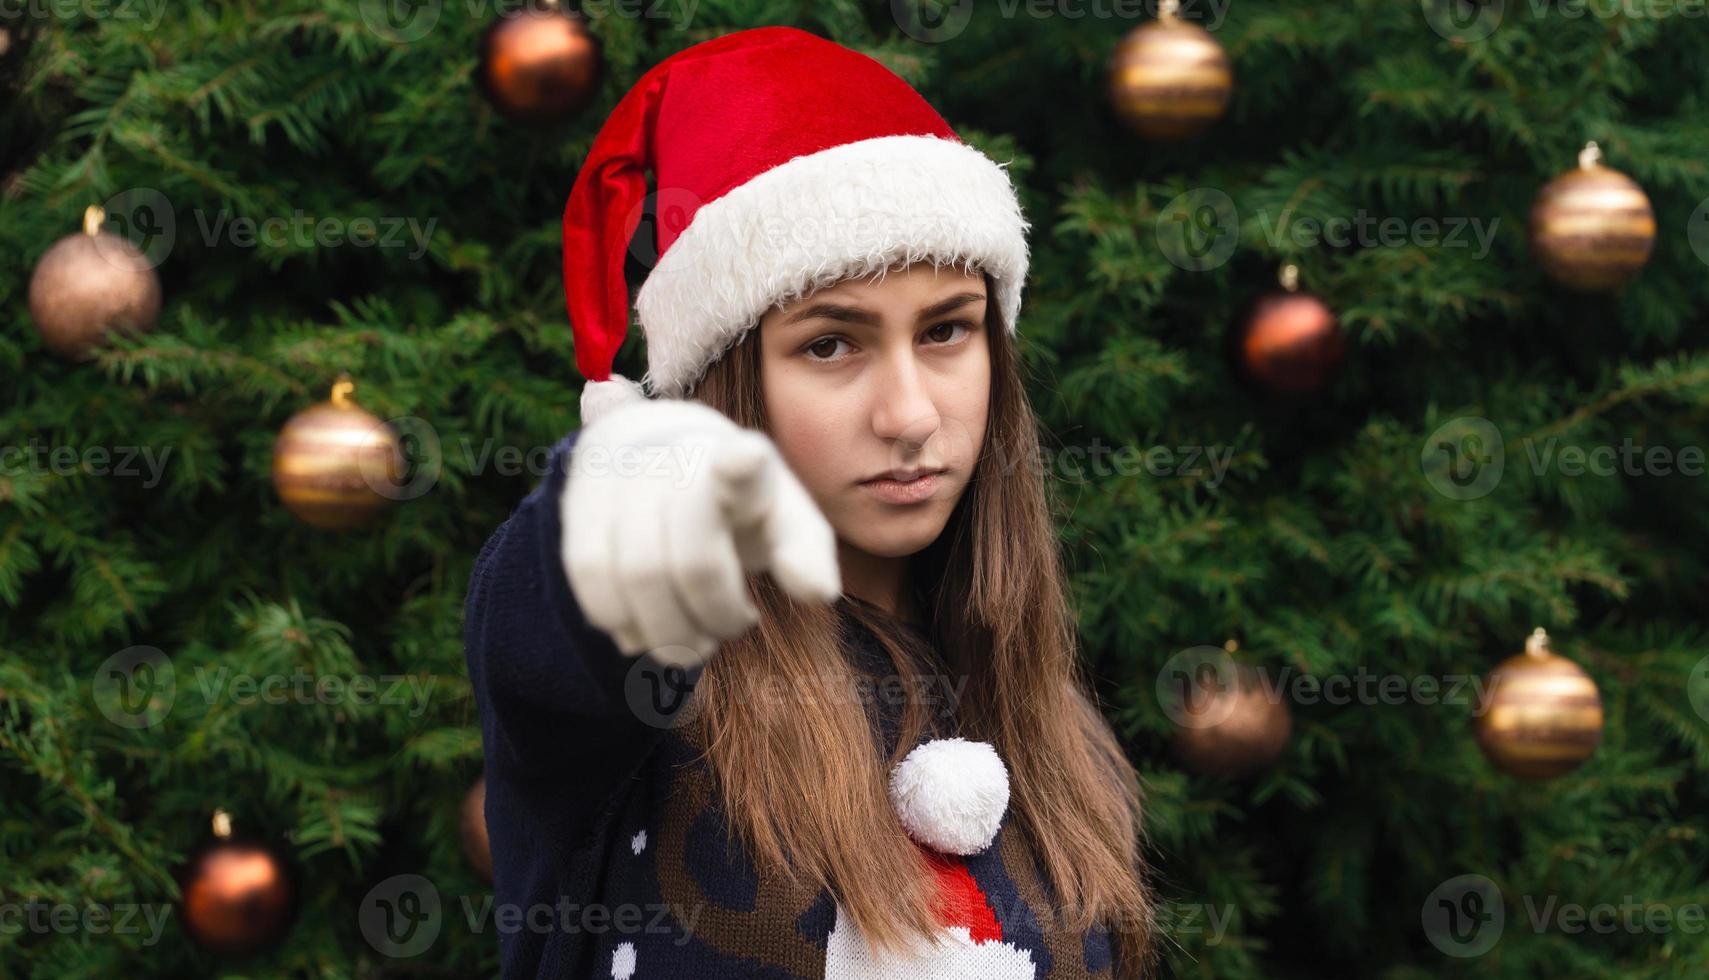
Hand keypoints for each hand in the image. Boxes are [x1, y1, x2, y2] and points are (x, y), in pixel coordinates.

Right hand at [560, 396, 841, 664]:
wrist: (663, 453)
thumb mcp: (786, 520)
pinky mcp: (582, 500)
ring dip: (671, 632)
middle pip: (694, 561)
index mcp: (746, 461)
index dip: (741, 466)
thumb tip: (819, 593)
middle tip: (735, 625)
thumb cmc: (741, 505)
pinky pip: (591, 577)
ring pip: (638, 576)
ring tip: (696, 641)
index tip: (746, 458)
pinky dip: (622, 620)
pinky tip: (647, 630)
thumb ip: (806, 554)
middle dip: (717, 617)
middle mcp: (679, 457)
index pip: (741, 462)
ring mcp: (624, 475)